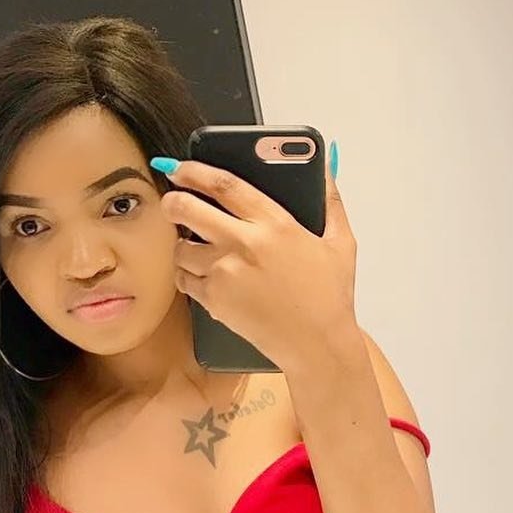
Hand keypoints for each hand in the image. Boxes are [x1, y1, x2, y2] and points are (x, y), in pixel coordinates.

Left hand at [155, 149, 358, 371]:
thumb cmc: (330, 297)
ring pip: (180, 247)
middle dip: (171, 201)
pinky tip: (199, 276)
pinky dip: (186, 275)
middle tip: (171, 203)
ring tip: (193, 248)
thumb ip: (330, 201)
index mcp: (275, 223)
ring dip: (181, 244)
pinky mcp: (216, 301)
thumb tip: (325, 168)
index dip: (195, 170)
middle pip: (187, 208)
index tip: (180, 167)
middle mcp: (246, 244)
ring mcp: (226, 273)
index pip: (224, 184)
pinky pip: (184, 279)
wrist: (318, 345)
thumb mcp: (341, 243)